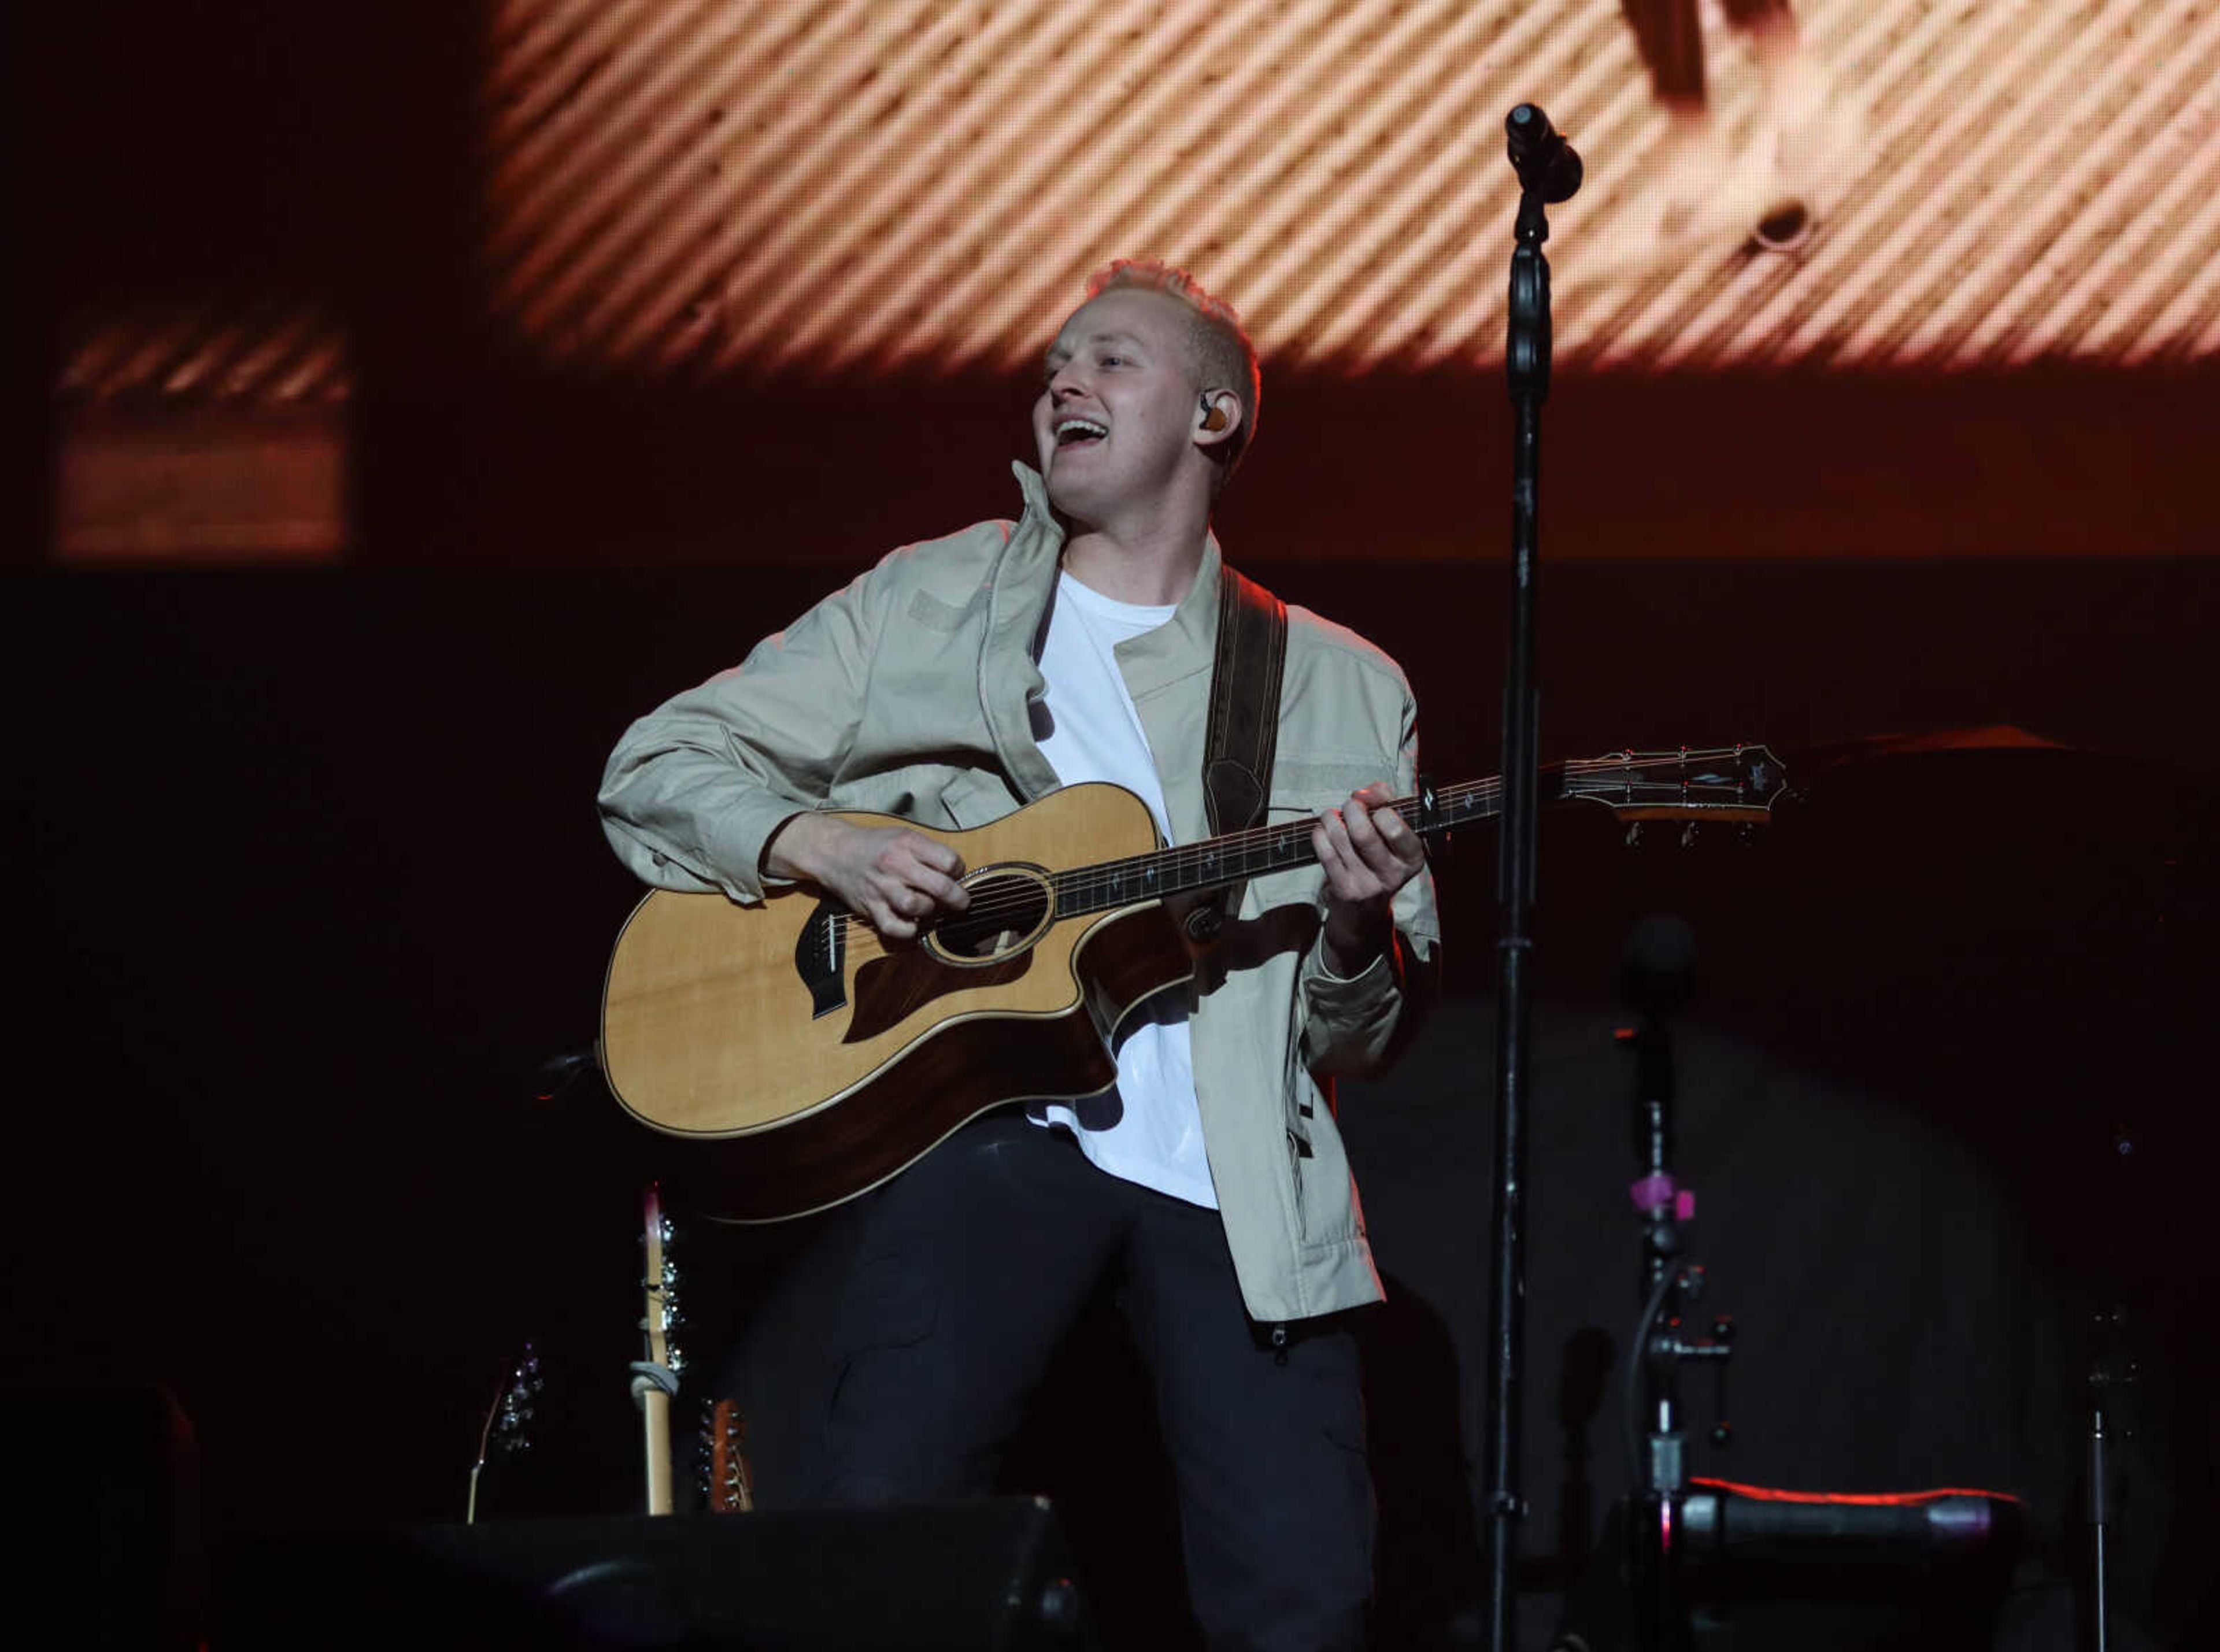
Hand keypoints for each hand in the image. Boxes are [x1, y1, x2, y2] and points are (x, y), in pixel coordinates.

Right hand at [765, 813, 968, 940]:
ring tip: (931, 908)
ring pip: (918, 906)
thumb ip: (928, 852)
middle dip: (958, 898)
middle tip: (961, 902)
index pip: (949, 862)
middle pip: (940, 887)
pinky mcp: (871, 907)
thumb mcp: (903, 835)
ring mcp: (882, 888)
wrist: (835, 852)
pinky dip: (909, 930)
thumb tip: (957, 874)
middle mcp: (895, 865)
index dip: (959, 871)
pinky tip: (913, 923)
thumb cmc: (875, 845)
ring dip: (931, 911)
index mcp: (907, 843)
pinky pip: (895, 927)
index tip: (957, 875)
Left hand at [1312, 783, 1425, 976]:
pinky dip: (1320, 834)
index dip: (1380, 806)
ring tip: (1332, 816)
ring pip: (1340, 838)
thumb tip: (1364, 792)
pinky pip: (1325, 852)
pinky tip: (1323, 831)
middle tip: (1350, 806)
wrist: (1365, 913)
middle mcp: (1393, 874)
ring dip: (1331, 818)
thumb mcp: (1394, 832)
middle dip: (1352, 809)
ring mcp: (1367, 885)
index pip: (1397, 828)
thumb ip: (1385, 802)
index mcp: (1412, 858)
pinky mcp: (1344, 891)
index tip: (1373, 804)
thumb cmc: (1380, 858)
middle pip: (1364, 833)